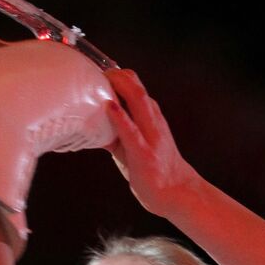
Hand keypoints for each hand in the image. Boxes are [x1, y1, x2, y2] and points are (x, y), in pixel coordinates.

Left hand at [104, 68, 197, 216]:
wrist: (176, 191)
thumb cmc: (153, 167)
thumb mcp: (132, 145)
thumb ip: (115, 132)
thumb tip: (89, 126)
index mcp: (150, 115)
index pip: (134, 85)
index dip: (115, 75)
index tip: (96, 74)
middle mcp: (152, 119)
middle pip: (135, 85)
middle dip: (114, 74)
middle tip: (93, 74)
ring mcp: (150, 134)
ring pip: (138, 99)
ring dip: (118, 86)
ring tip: (100, 80)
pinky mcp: (144, 152)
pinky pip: (132, 131)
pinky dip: (120, 117)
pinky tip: (109, 108)